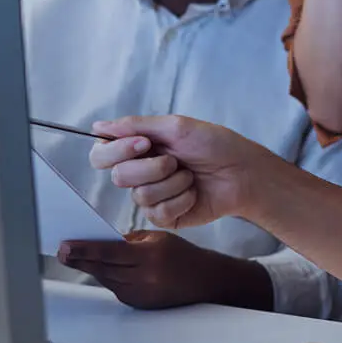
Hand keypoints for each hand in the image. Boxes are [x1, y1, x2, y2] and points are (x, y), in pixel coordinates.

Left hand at [56, 231, 270, 310]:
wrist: (205, 282)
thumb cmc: (182, 255)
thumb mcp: (157, 238)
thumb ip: (129, 240)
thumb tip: (101, 242)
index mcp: (149, 256)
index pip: (109, 252)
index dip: (84, 250)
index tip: (64, 246)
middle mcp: (143, 278)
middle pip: (103, 268)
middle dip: (80, 259)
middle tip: (61, 252)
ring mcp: (140, 295)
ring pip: (106, 279)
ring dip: (90, 268)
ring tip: (74, 256)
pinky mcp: (138, 304)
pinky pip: (114, 288)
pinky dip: (105, 277)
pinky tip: (96, 268)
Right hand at [88, 115, 272, 228]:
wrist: (243, 172)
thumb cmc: (215, 144)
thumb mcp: (176, 127)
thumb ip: (135, 126)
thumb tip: (97, 127)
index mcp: (139, 148)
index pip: (102, 153)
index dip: (115, 150)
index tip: (144, 144)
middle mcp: (141, 172)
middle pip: (118, 176)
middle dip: (150, 168)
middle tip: (175, 160)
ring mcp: (153, 196)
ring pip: (140, 196)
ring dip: (172, 182)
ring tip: (191, 175)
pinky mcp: (166, 216)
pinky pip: (158, 212)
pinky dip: (181, 199)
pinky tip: (194, 193)